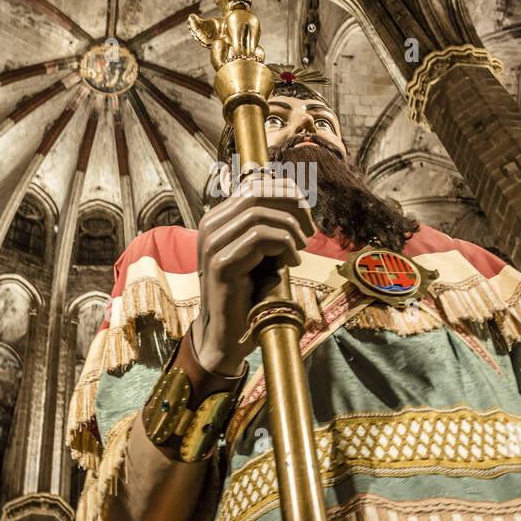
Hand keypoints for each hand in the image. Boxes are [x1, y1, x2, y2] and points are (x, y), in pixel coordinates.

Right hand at [191, 171, 315, 374]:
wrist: (228, 335)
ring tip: (301, 247)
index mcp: (218, 219)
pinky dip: (284, 245)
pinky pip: (258, 237)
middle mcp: (210, 225)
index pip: (255, 185)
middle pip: (257, 192)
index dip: (287, 193)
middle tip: (310, 230)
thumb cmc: (248, 294)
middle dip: (292, 205)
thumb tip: (297, 201)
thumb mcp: (261, 252)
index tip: (307, 218)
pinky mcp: (220, 263)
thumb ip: (269, 227)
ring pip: (259, 213)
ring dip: (290, 228)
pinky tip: (293, 263)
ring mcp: (212, 244)